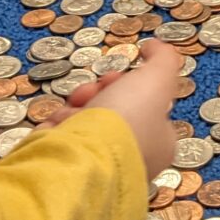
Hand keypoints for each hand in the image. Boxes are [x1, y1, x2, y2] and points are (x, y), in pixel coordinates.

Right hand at [43, 37, 183, 179]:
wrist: (84, 159)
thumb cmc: (127, 119)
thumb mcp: (158, 78)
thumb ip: (163, 59)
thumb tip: (153, 47)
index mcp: (158, 144)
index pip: (145, 106)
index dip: (128, 84)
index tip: (114, 77)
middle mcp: (131, 160)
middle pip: (111, 113)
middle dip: (96, 94)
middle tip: (89, 92)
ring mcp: (99, 169)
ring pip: (83, 125)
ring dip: (73, 109)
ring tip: (70, 111)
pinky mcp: (68, 172)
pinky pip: (60, 140)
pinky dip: (56, 128)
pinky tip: (56, 126)